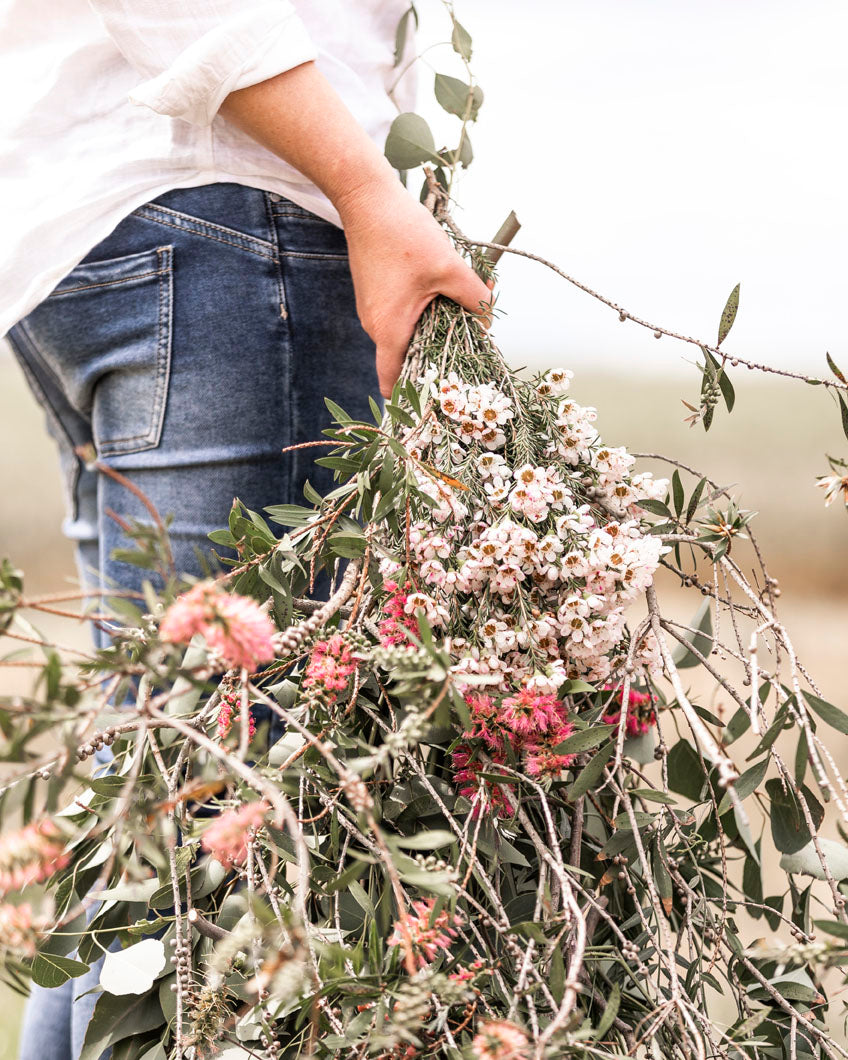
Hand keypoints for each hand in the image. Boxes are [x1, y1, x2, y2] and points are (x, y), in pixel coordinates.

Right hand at [220, 63, 493, 395]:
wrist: (366, 197)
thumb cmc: (403, 233)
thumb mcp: (448, 267)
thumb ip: (473, 296)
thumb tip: (489, 315)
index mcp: (390, 330)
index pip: (394, 382)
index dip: (412, 398)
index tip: (435, 405)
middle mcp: (376, 326)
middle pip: (406, 359)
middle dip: (436, 359)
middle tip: (468, 355)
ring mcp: (373, 310)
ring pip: (406, 335)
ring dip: (432, 332)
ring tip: (462, 321)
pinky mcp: (376, 294)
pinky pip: (401, 316)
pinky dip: (421, 314)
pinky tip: (443, 298)